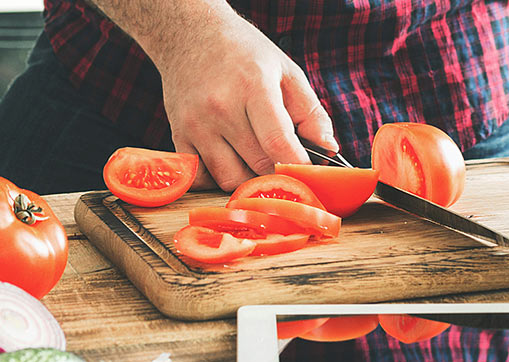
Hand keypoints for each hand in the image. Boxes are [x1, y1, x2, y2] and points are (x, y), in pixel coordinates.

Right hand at [152, 10, 335, 191]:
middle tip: (286, 162)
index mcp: (253, 87)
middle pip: (258, 165)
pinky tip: (230, 161)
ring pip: (229, 179)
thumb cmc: (244, 54)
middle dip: (278, 172)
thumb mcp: (286, 71)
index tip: (309, 174)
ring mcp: (196, 124)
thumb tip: (330, 151)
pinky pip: (201, 179)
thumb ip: (311, 112)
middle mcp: (221, 107)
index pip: (278, 143)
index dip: (299, 167)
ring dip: (249, 179)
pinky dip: (219, 179)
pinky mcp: (179, 136)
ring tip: (258, 159)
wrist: (191, 35)